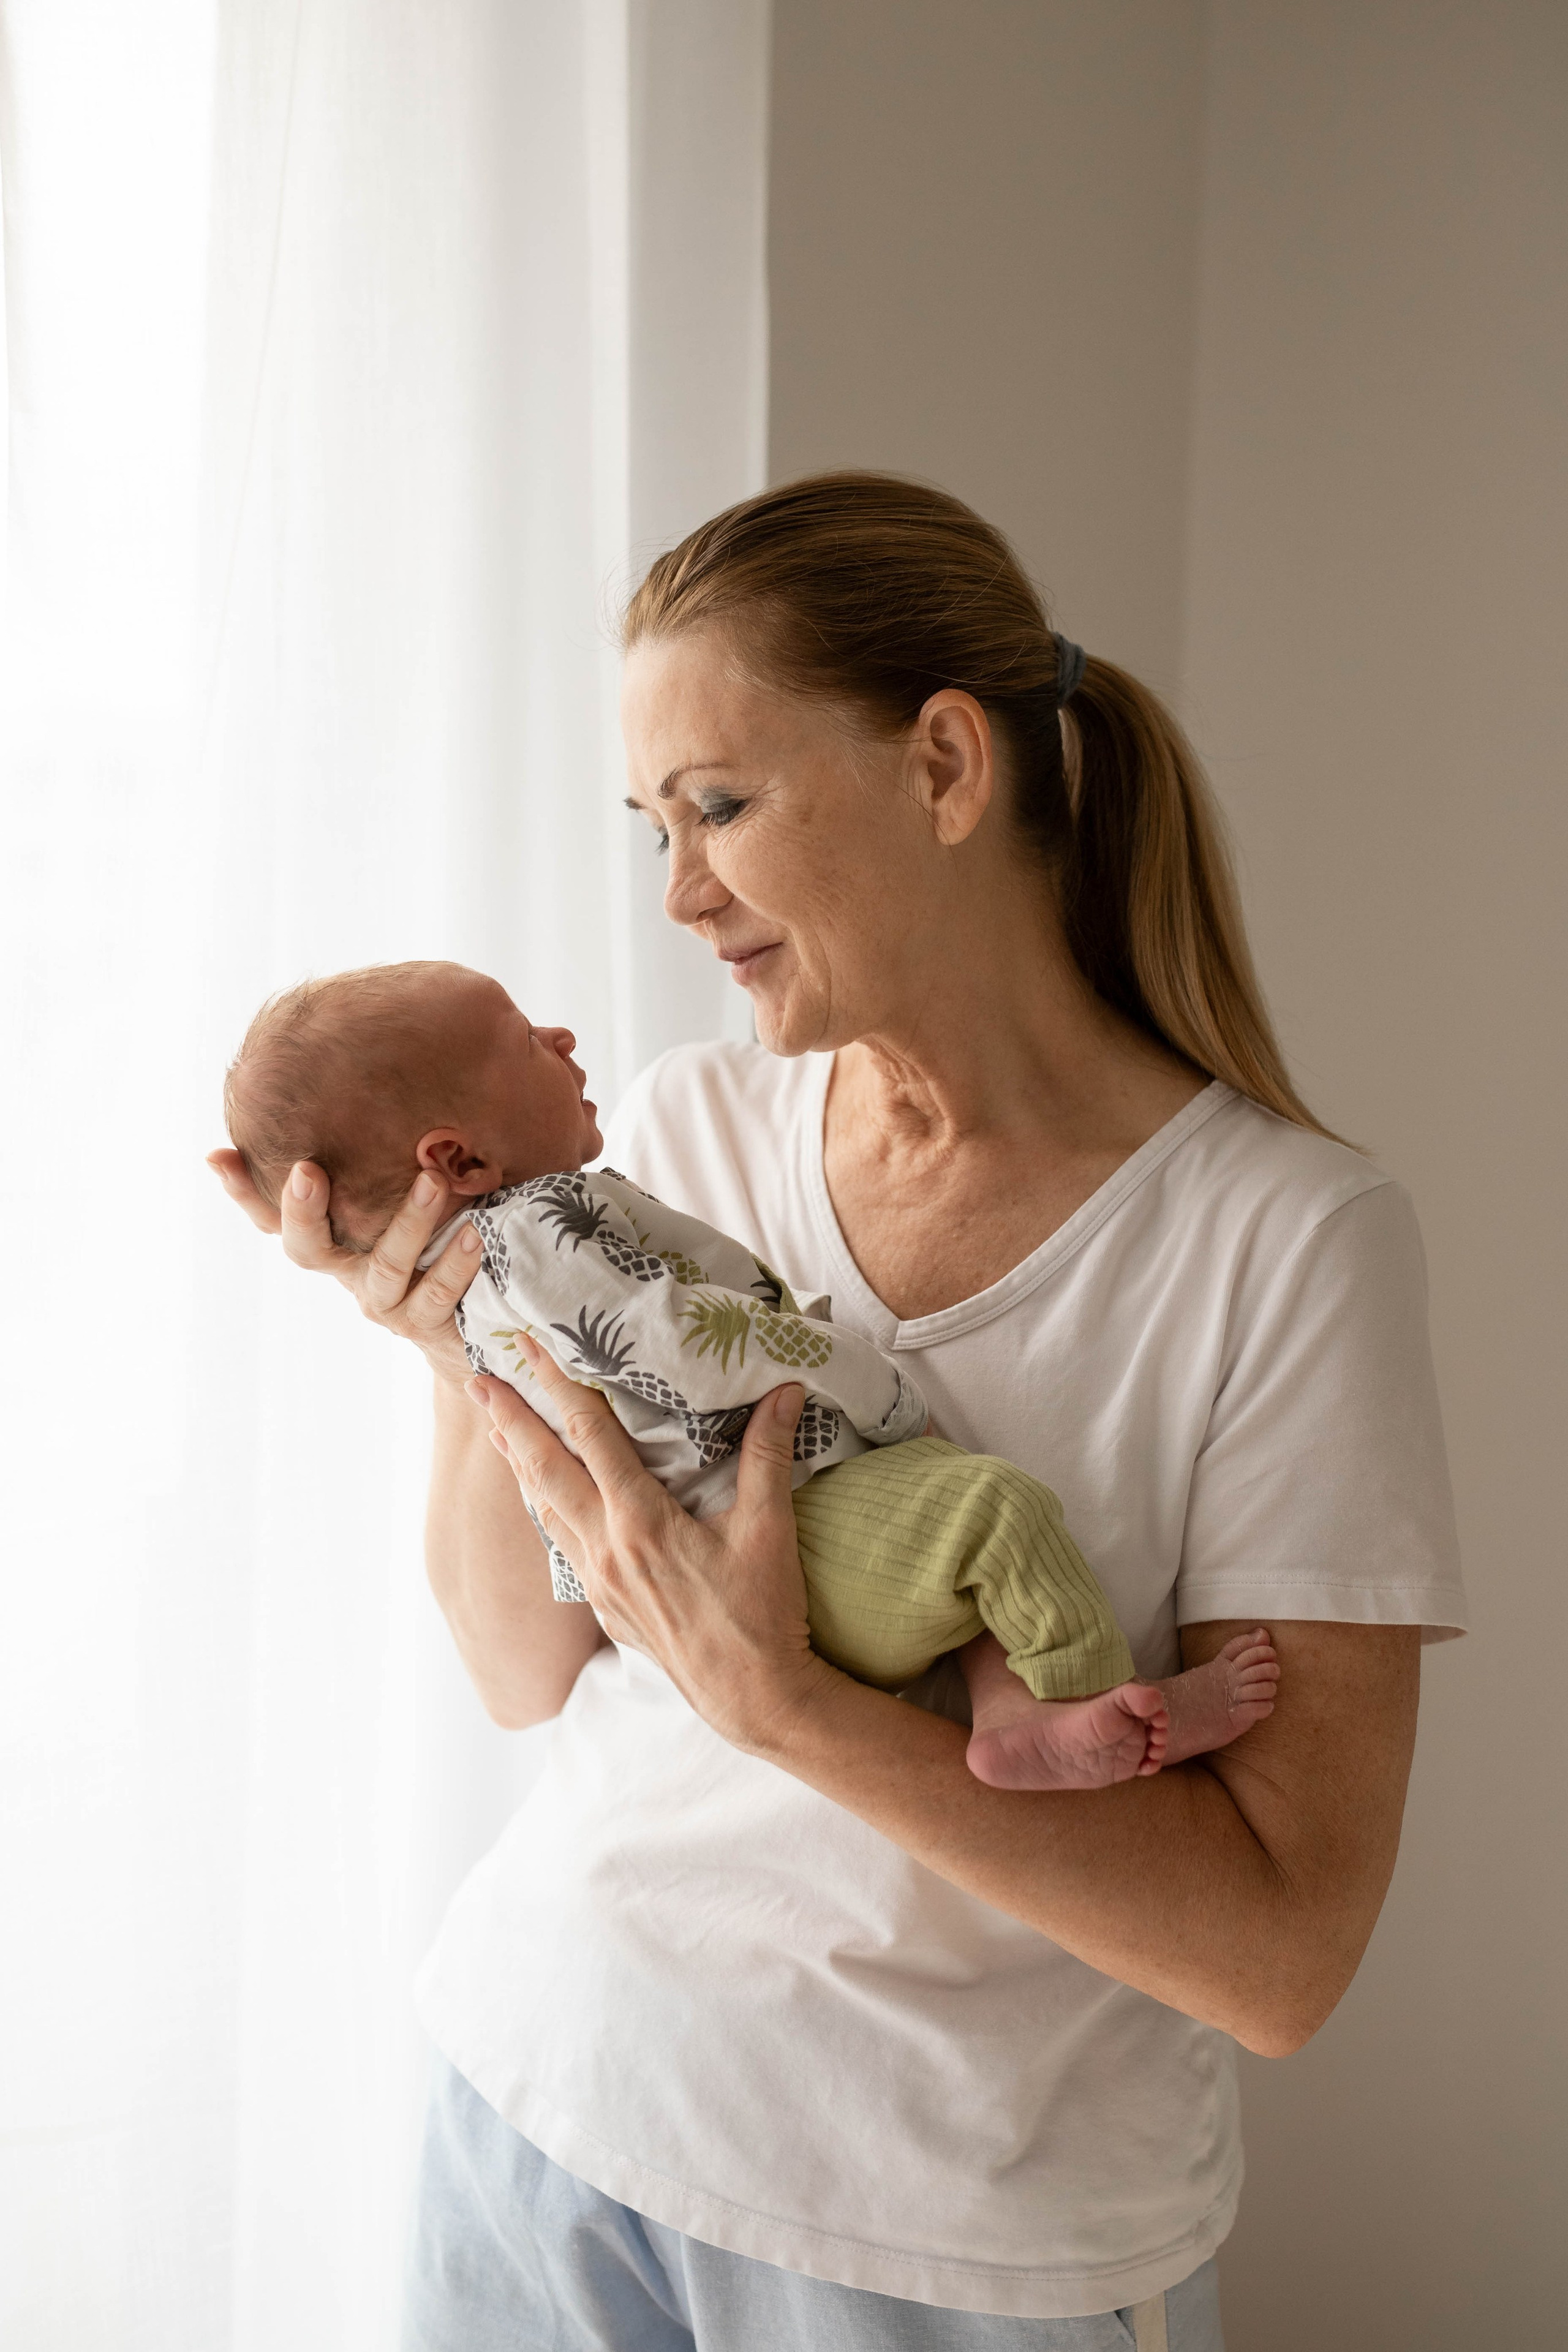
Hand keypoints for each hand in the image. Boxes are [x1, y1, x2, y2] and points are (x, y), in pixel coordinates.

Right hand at [207, 1148, 481, 1383]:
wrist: (468, 1326)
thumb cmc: (429, 1244)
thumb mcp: (399, 1201)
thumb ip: (376, 1159)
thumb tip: (346, 1093)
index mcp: (329, 1243)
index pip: (270, 1218)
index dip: (242, 1192)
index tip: (220, 1157)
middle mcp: (346, 1273)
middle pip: (308, 1248)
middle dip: (302, 1209)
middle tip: (307, 1169)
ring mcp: (383, 1303)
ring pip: (385, 1266)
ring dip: (408, 1222)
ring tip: (433, 1182)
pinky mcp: (424, 1323)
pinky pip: (436, 1294)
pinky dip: (454, 1264)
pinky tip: (474, 1233)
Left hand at [470, 1340, 836, 1752]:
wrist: (752, 1696)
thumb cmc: (763, 1613)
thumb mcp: (769, 1528)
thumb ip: (767, 1454)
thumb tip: (785, 1389)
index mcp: (640, 1523)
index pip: (590, 1437)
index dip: (559, 1387)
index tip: (530, 1349)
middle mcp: (607, 1550)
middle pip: (545, 1471)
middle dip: (510, 1422)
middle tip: (477, 1381)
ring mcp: (601, 1583)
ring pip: (547, 1510)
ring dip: (520, 1465)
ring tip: (496, 1429)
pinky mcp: (606, 1608)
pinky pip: (564, 1545)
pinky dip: (546, 1510)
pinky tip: (544, 1498)